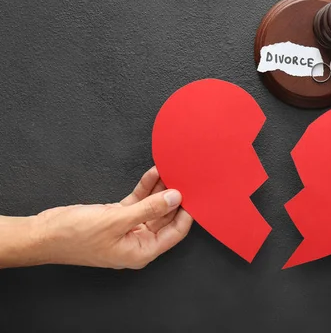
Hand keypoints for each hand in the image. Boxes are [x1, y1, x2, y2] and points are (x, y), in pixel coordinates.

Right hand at [32, 167, 192, 268]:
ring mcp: (128, 228)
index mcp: (141, 251)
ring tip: (172, 170)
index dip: (187, 214)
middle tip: (186, 178)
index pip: (175, 233)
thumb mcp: (117, 220)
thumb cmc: (75, 236)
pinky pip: (138, 201)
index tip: (197, 196)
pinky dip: (146, 188)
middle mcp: (138, 241)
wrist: (43, 234)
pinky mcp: (117, 216)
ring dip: (161, 189)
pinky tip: (154, 173)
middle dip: (175, 198)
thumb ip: (149, 208)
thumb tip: (175, 198)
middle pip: (165, 218)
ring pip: (152, 207)